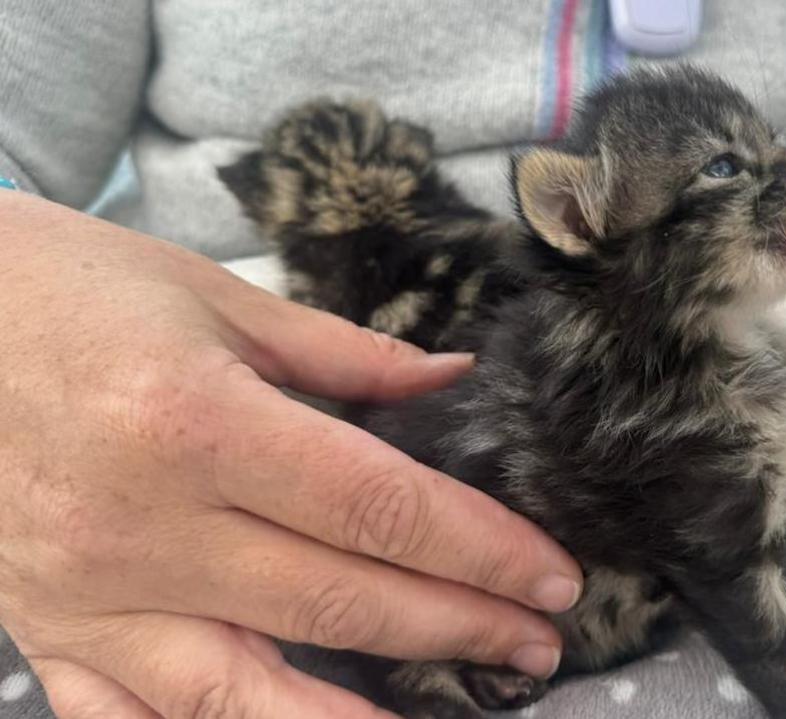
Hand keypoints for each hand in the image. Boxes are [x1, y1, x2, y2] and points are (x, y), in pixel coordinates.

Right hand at [0, 193, 581, 716]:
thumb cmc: (66, 287)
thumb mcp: (213, 296)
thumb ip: (342, 353)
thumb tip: (450, 380)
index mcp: (199, 424)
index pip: (380, 508)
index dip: (483, 548)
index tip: (552, 573)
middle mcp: (146, 527)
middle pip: (341, 599)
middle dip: (460, 624)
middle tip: (541, 638)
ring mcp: (90, 597)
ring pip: (249, 694)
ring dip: (365, 716)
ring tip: (457, 714)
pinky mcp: (48, 635)